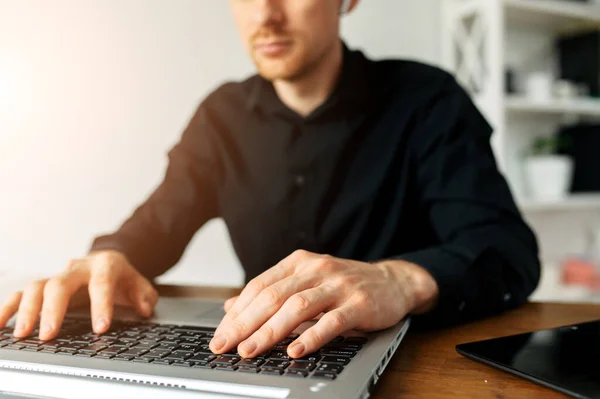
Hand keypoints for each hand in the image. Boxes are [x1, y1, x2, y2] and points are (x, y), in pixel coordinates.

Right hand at [0, 250, 158, 339]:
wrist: (108, 259)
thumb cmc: (121, 277)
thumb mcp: (140, 283)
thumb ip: (145, 296)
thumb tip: (144, 309)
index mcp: (104, 265)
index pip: (102, 283)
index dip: (101, 305)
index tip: (100, 327)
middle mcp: (77, 268)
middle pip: (60, 284)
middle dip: (54, 309)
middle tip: (49, 334)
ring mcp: (58, 275)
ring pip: (37, 287)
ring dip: (28, 310)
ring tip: (24, 334)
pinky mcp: (44, 285)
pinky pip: (22, 293)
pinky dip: (9, 308)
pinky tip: (1, 325)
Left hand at [210, 250, 437, 358]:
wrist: (392, 281)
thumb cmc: (343, 284)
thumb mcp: (305, 281)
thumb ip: (271, 292)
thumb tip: (230, 306)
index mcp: (299, 263)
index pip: (260, 286)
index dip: (237, 311)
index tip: (220, 334)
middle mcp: (316, 269)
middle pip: (273, 296)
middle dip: (245, 324)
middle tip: (225, 345)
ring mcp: (338, 285)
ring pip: (298, 307)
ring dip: (270, 331)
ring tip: (250, 350)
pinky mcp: (358, 304)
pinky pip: (332, 321)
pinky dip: (312, 336)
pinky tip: (295, 351)